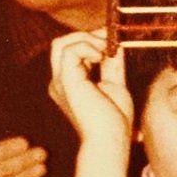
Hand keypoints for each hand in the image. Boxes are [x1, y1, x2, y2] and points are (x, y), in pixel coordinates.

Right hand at [49, 30, 133, 146]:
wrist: (110, 141)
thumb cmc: (114, 121)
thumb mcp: (115, 85)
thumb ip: (112, 66)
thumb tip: (115, 45)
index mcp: (70, 83)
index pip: (73, 52)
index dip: (91, 40)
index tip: (112, 41)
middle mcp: (60, 82)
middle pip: (61, 44)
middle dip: (86, 36)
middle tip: (109, 41)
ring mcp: (60, 82)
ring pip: (60, 44)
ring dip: (86, 39)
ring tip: (105, 50)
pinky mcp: (66, 81)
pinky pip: (69, 51)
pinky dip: (87, 47)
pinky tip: (100, 57)